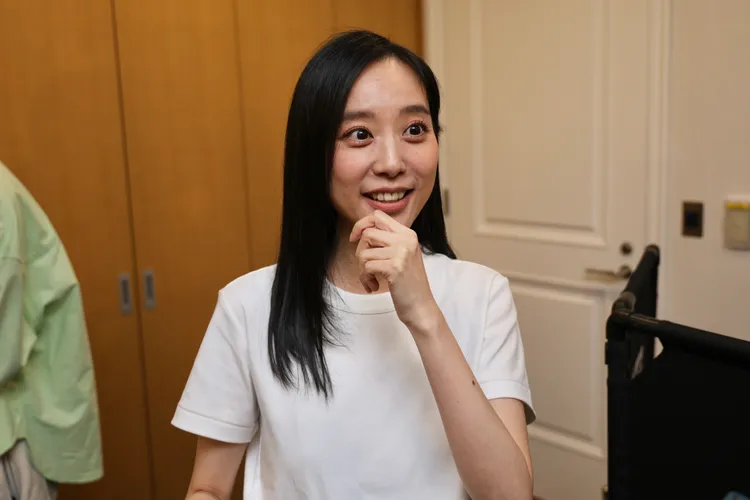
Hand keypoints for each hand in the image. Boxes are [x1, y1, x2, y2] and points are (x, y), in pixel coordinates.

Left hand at [349, 211, 440, 330]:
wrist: (420, 306)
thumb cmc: (407, 283)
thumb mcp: (402, 255)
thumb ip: (387, 241)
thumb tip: (360, 231)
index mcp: (408, 234)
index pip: (378, 215)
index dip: (361, 224)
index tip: (354, 238)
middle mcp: (406, 239)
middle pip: (368, 233)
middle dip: (360, 251)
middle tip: (366, 267)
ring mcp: (401, 252)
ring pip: (364, 252)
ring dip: (362, 270)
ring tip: (371, 280)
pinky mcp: (395, 267)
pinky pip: (366, 267)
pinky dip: (365, 279)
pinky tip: (374, 286)